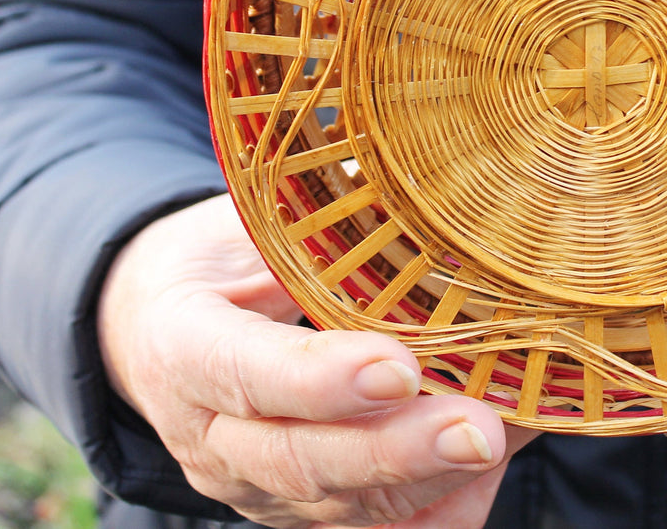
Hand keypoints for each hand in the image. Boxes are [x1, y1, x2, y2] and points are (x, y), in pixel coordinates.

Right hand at [98, 194, 535, 527]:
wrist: (156, 335)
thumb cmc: (213, 267)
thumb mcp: (237, 227)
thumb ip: (308, 218)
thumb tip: (400, 172)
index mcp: (183, 347)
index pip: (244, 373)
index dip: (321, 380)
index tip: (400, 368)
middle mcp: (211, 438)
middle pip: (300, 462)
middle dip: (398, 452)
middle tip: (480, 428)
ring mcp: (254, 489)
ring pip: (346, 510)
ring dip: (435, 478)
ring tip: (509, 432)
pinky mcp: (299, 514)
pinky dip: (440, 509)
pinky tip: (489, 469)